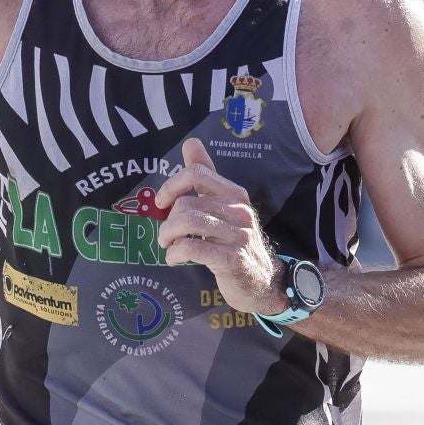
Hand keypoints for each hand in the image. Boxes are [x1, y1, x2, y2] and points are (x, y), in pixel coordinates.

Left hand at [154, 138, 286, 315]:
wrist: (262, 281)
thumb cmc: (235, 242)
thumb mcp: (223, 207)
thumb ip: (205, 177)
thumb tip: (190, 142)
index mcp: (234, 194)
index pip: (197, 173)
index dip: (171, 185)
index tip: (160, 202)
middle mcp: (239, 210)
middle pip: (187, 203)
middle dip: (167, 221)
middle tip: (165, 235)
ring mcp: (238, 235)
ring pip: (188, 223)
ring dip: (168, 236)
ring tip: (167, 246)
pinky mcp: (233, 259)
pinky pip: (193, 248)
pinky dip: (175, 254)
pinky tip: (174, 259)